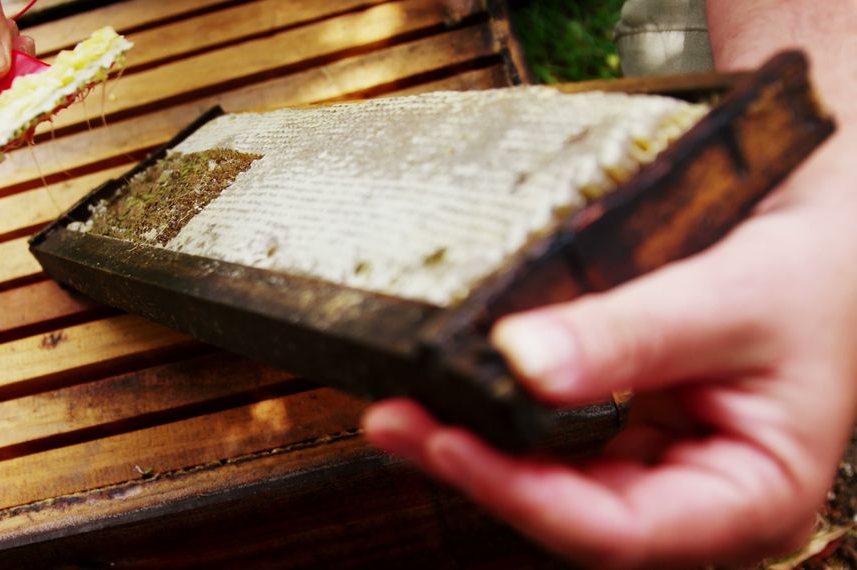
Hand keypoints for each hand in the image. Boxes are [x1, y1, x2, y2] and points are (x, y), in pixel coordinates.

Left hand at [363, 129, 856, 567]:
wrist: (839, 229)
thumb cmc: (819, 270)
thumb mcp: (733, 298)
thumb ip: (631, 335)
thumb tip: (520, 361)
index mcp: (750, 498)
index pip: (618, 531)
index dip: (522, 496)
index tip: (448, 442)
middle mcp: (700, 497)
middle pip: (571, 514)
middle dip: (480, 474)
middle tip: (398, 422)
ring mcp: (663, 466)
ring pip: (555, 483)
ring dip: (478, 451)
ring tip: (402, 412)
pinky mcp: (634, 429)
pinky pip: (558, 442)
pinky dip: (502, 420)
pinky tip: (453, 398)